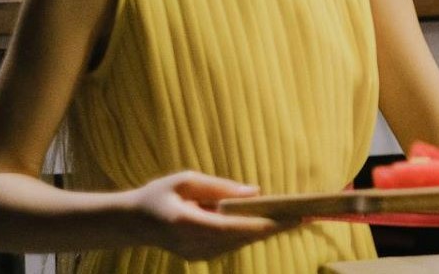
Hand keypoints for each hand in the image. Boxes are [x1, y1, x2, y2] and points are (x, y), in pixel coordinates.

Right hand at [122, 170, 294, 260]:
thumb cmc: (159, 194)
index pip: (231, 227)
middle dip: (274, 227)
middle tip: (305, 215)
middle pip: (241, 238)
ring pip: (239, 243)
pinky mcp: (200, 257)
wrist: (133, 223)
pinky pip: (232, 245)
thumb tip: (255, 193)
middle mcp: (193, 244)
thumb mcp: (185, 180)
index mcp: (185, 223)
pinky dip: (251, 234)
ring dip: (265, 231)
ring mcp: (196, 255)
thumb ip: (220, 187)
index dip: (262, 224)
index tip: (288, 218)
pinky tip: (269, 223)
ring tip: (295, 217)